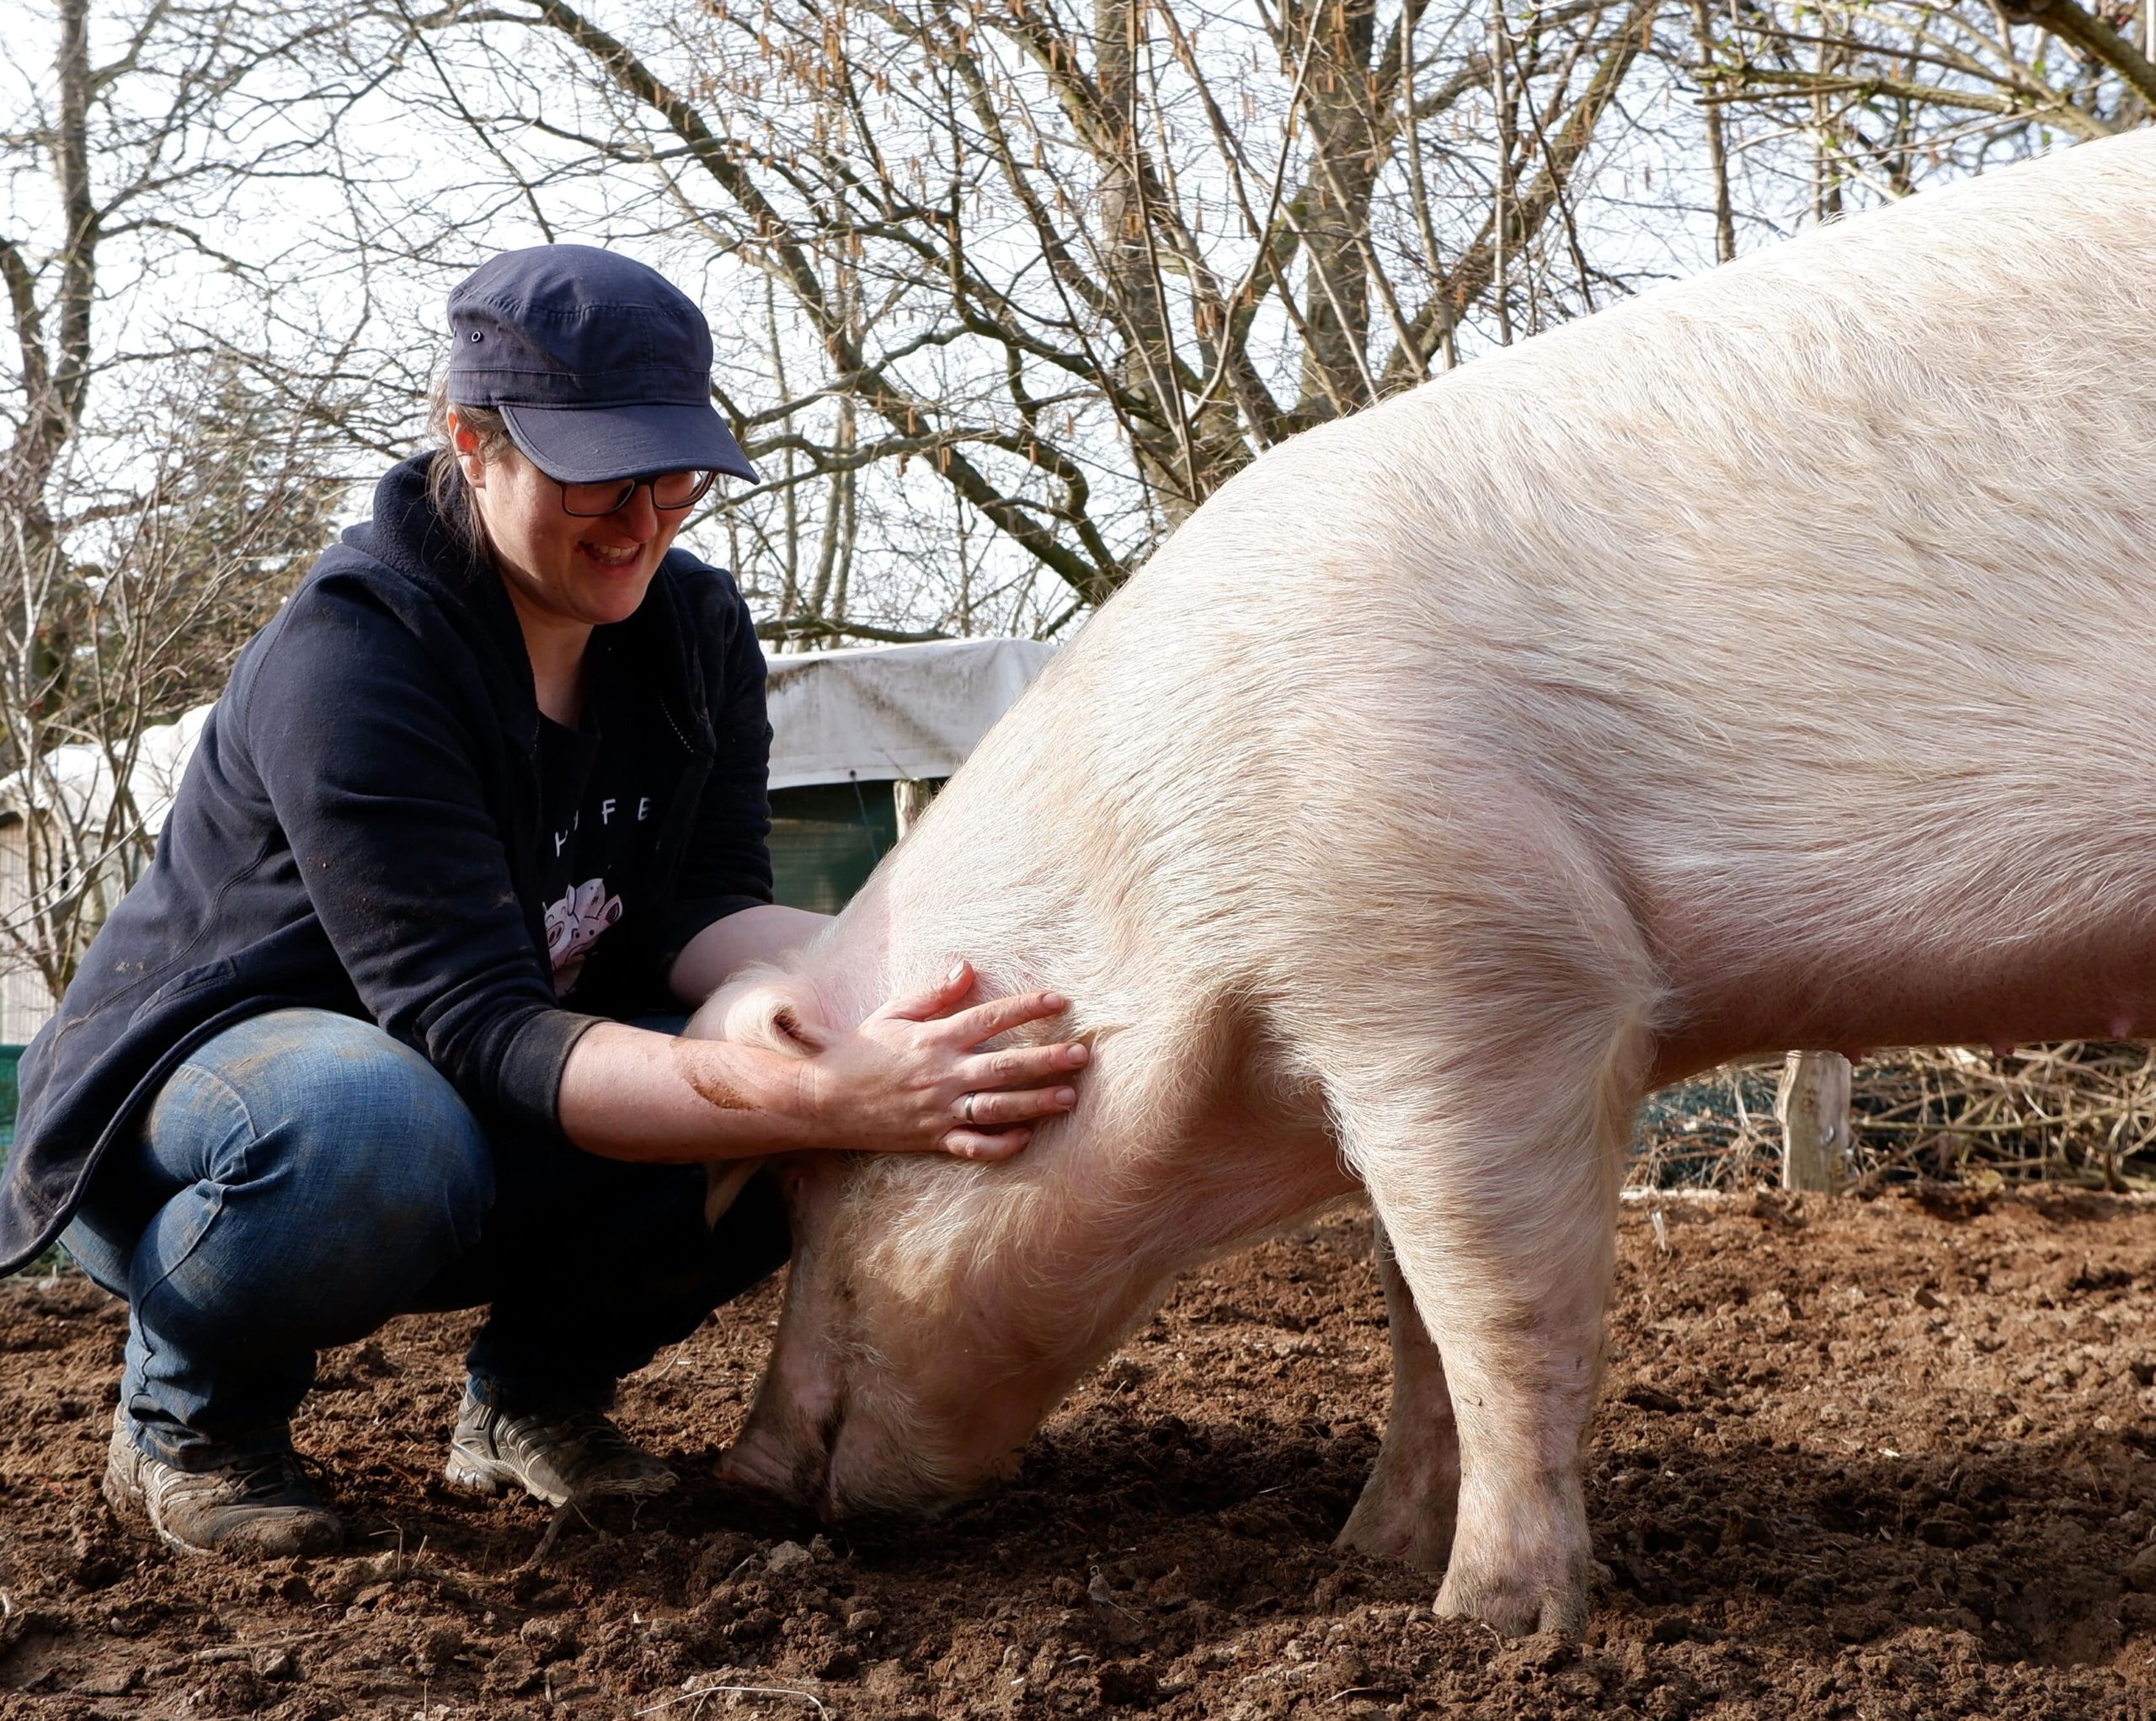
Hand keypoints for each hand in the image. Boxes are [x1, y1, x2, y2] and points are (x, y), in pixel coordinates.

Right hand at [804, 961, 1087, 1160]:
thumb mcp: (893, 1013)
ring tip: (1069, 1097)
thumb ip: (933, 994)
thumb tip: (967, 968)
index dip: (1028, 1008)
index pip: (991, 1018)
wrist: (823, 1100)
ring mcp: (939, 1110)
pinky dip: (1000, 1144)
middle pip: (1006, 1066)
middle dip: (1047, 1060)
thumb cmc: (858, 1051)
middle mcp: (942, 1074)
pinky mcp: (931, 1139)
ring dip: (1036, 1102)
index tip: (1060, 1000)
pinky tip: (1026, 1137)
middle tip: (1082, 1056)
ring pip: (997, 1107)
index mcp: (935, 1039)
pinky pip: (973, 1147)